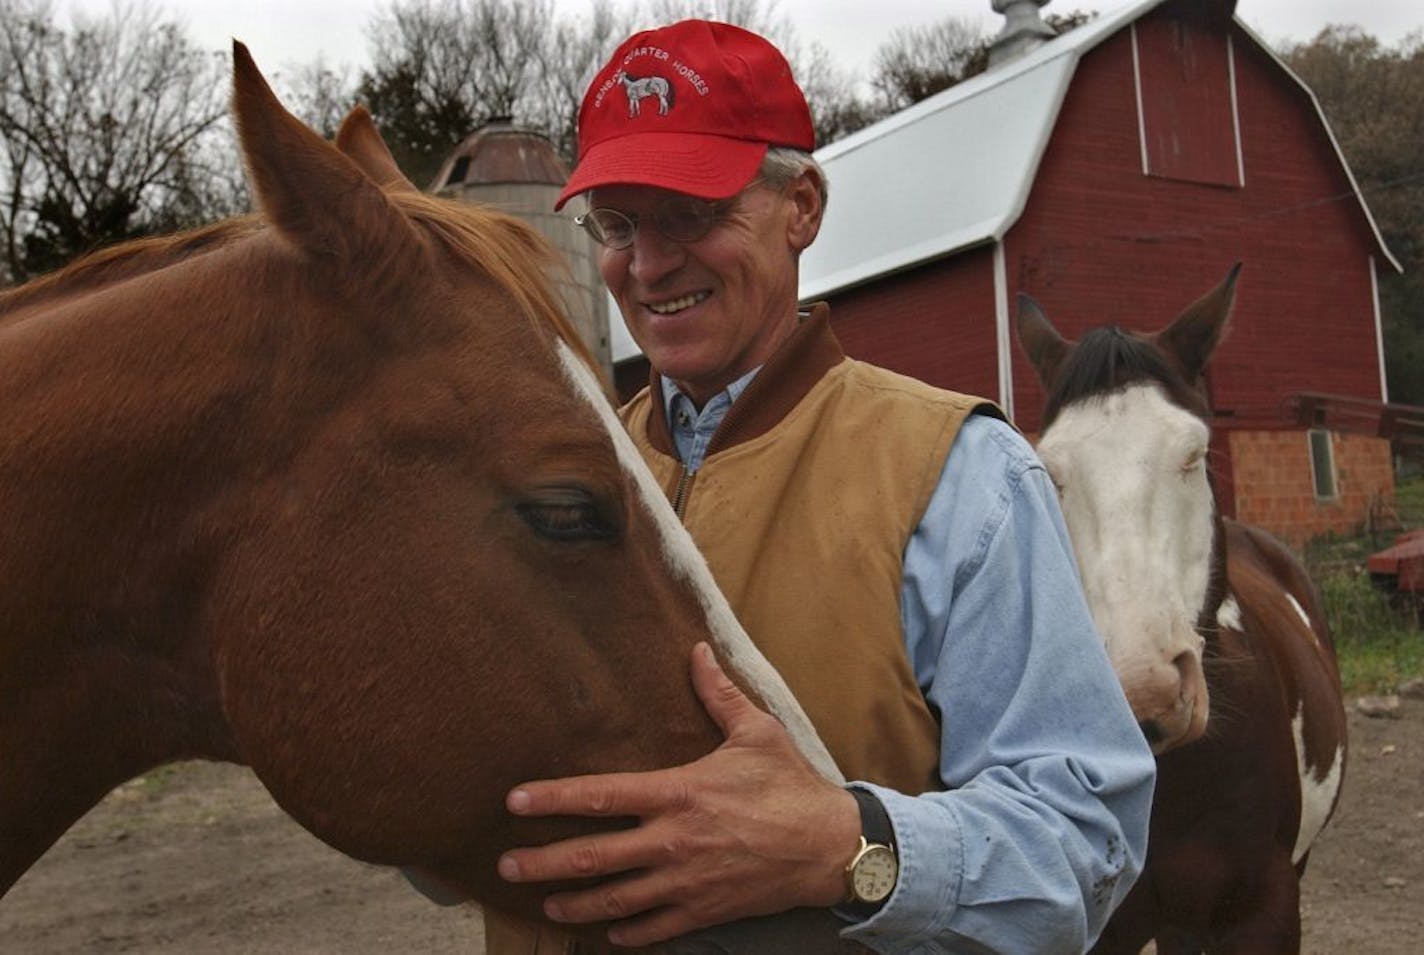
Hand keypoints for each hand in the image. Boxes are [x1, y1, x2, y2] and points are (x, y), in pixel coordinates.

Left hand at [498, 642, 860, 947]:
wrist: (831, 846)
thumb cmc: (790, 785)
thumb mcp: (756, 732)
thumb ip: (718, 694)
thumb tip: (697, 649)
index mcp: (678, 792)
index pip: (601, 795)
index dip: (553, 799)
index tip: (515, 802)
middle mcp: (673, 840)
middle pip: (593, 857)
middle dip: (544, 863)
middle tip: (507, 866)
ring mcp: (686, 881)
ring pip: (615, 898)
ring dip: (574, 904)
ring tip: (546, 905)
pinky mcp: (705, 909)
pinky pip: (655, 926)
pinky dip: (627, 931)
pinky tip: (607, 931)